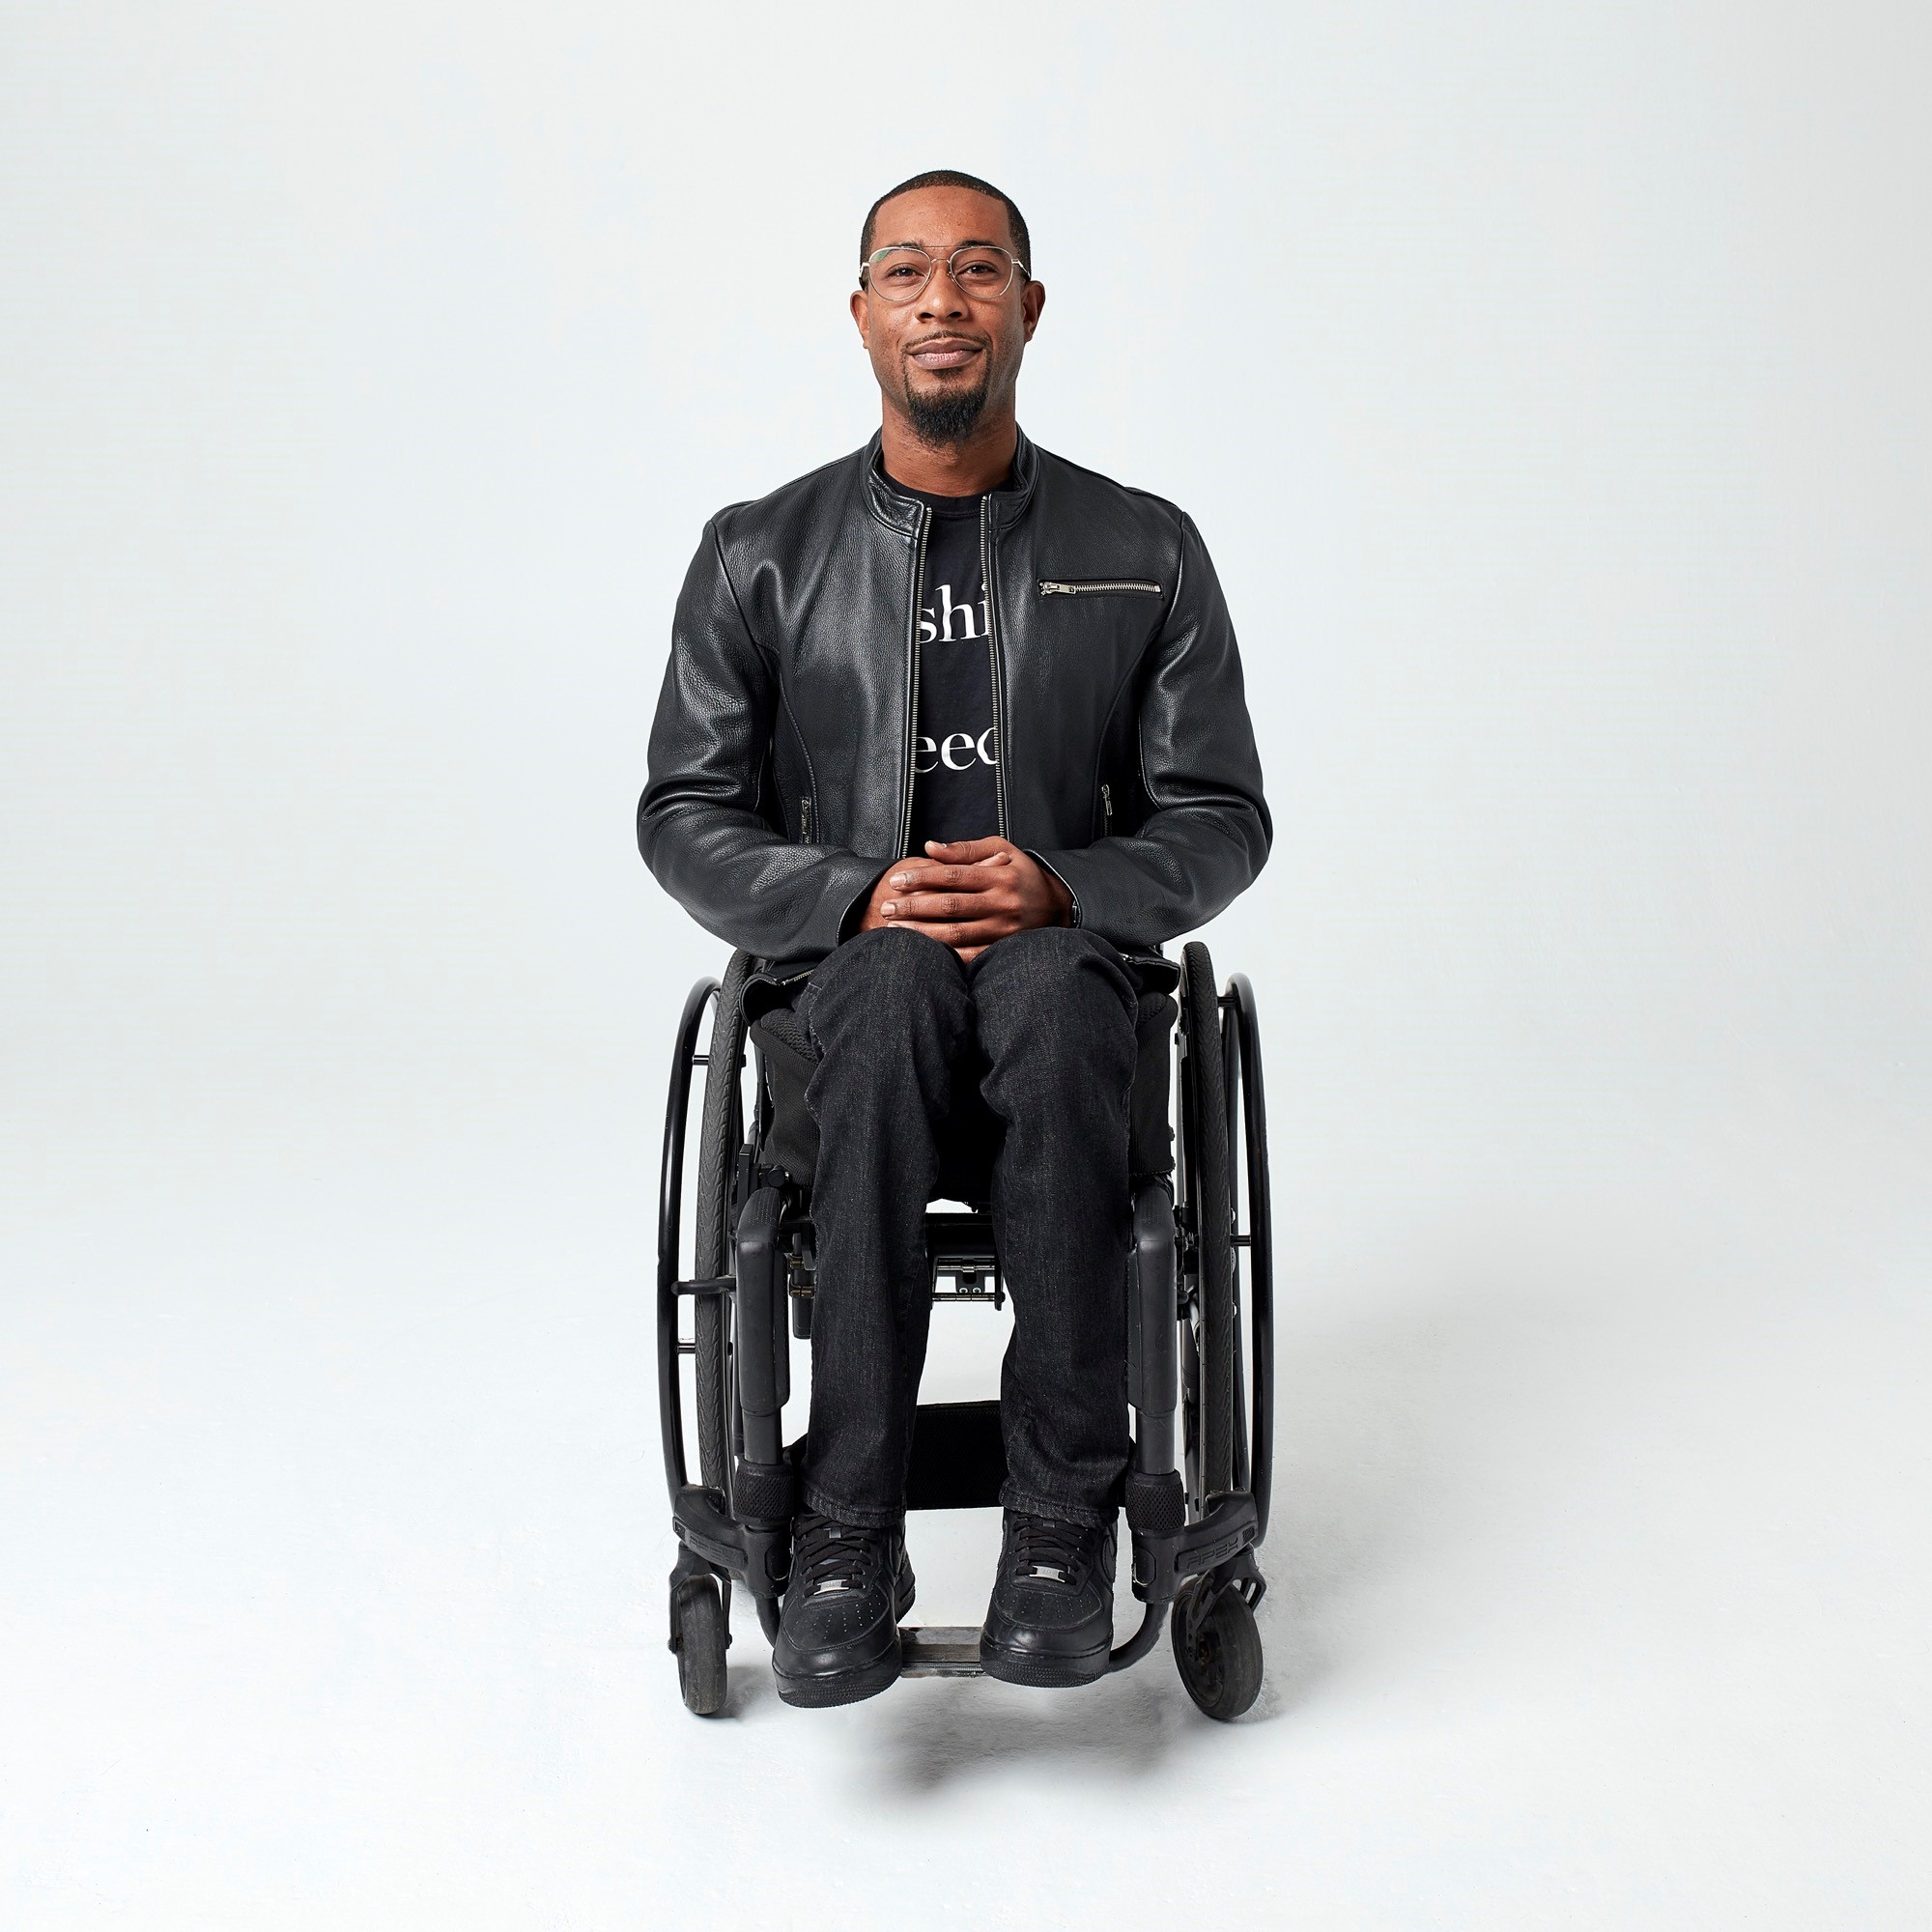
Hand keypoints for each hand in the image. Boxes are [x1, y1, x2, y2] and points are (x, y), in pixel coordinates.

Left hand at [859, 837, 1071, 959]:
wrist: (1057, 906)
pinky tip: (923, 951)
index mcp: (1000, 876)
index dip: (922, 878)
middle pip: (950, 906)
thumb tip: (930, 846)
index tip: (896, 880)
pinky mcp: (1003, 949)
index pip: (953, 876)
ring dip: (923, 932)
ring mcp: (1004, 930)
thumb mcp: (1001, 850)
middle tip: (887, 907)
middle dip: (915, 907)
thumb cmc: (1021, 873)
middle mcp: (1002, 903)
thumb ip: (965, 850)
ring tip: (895, 929)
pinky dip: (945, 954)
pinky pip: (970, 955)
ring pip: (956, 933)